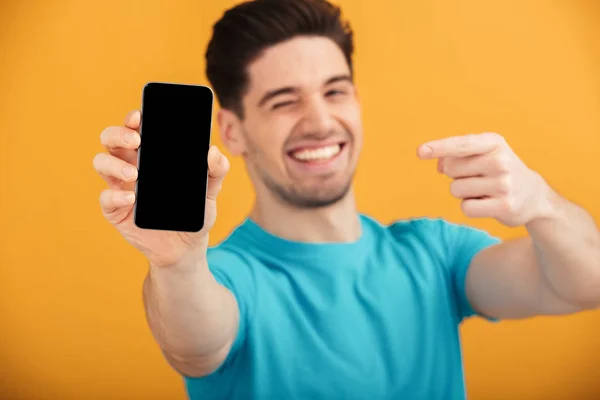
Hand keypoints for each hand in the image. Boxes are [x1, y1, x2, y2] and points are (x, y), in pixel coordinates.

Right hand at [93, 110, 229, 267]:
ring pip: (101, 162)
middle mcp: (131, 165)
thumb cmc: (195, 213)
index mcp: (151, 155)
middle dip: (118, 134)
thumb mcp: (211, 191)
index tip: (139, 116)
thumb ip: (217, 171)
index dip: (133, 118)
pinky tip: (132, 198)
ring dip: (114, 164)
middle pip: (111, 140)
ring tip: (135, 174)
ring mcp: (121, 187)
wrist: (186, 248)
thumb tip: (212, 151)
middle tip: (136, 141)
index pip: (136, 128)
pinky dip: (115, 196)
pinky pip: (106, 198)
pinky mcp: (116, 211)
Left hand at [417, 132, 552, 226]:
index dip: (439, 147)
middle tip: (478, 177)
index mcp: (494, 142)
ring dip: (463, 193)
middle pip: (451, 170)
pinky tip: (487, 203)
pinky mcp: (504, 206)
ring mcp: (504, 184)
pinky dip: (470, 207)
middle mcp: (500, 161)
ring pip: (456, 190)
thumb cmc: (497, 171)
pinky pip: (465, 208)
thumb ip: (456, 156)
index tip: (420, 151)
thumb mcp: (481, 155)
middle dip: (456, 175)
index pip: (461, 144)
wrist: (533, 195)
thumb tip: (440, 166)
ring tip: (484, 190)